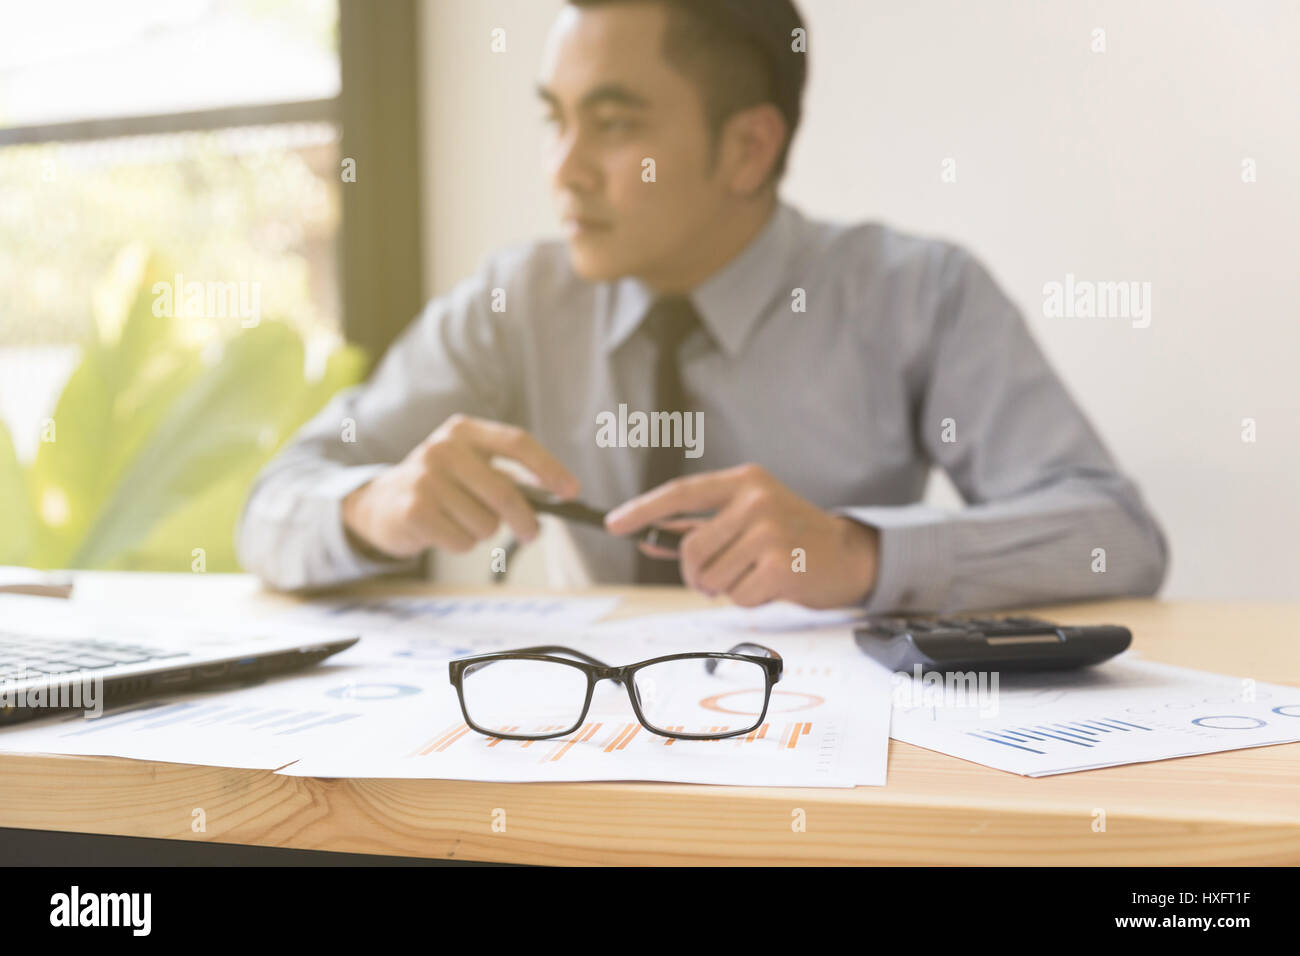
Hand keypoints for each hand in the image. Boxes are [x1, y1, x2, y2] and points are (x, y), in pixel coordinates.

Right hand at [342, 414, 578, 558]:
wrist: (381, 503)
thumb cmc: (442, 487)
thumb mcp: (471, 468)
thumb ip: (508, 477)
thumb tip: (559, 496)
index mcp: (464, 430)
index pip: (517, 442)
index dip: (549, 468)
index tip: (572, 492)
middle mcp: (443, 448)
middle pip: (505, 492)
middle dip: (526, 520)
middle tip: (532, 534)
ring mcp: (425, 477)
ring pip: (486, 523)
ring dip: (484, 533)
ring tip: (462, 522)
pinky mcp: (414, 509)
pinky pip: (463, 541)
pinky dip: (462, 544)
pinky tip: (444, 531)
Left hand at [604, 464, 878, 607]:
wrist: (848, 556)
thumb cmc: (790, 538)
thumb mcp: (746, 521)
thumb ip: (696, 529)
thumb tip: (647, 540)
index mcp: (743, 482)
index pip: (681, 492)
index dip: (643, 509)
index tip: (614, 523)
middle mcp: (756, 500)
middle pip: (691, 549)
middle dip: (695, 574)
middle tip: (714, 579)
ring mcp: (769, 531)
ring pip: (711, 577)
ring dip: (723, 588)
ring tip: (751, 576)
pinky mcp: (781, 564)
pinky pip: (736, 597)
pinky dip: (747, 600)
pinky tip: (770, 585)